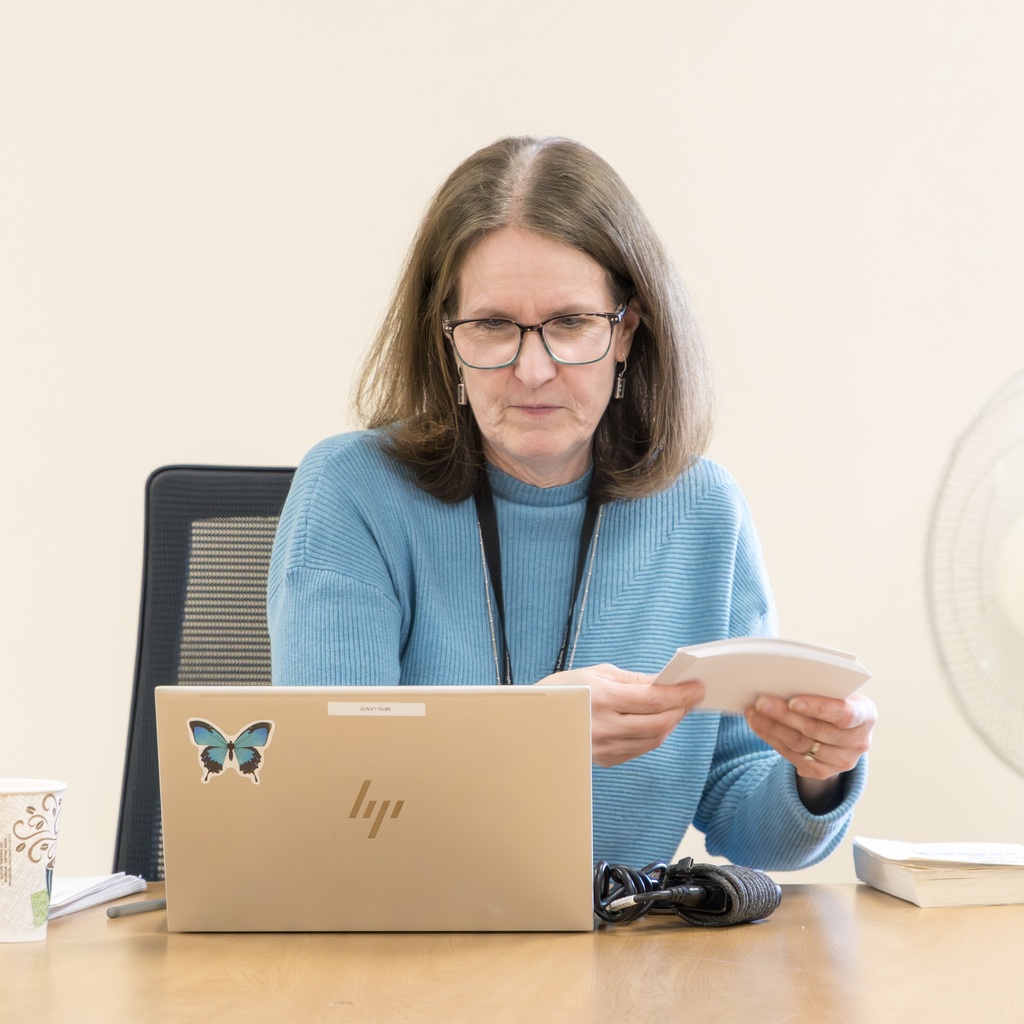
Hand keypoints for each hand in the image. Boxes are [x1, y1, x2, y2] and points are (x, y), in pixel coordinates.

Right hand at [538, 664, 704, 767]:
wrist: (533, 719)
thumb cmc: (565, 689)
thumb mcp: (598, 674)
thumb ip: (634, 680)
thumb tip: (664, 682)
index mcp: (602, 699)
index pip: (653, 699)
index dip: (680, 694)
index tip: (696, 687)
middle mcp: (604, 727)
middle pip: (659, 724)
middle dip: (680, 710)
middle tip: (691, 698)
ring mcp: (604, 748)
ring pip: (653, 741)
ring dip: (670, 724)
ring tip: (676, 708)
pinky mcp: (604, 760)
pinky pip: (639, 750)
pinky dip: (653, 736)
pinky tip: (656, 722)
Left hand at [744, 691, 875, 809]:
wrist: (842, 730)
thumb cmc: (834, 700)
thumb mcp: (836, 691)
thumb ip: (818, 687)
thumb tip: (779, 681)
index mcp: (866, 714)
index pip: (844, 713)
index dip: (818, 707)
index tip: (792, 701)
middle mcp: (859, 741)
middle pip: (815, 730)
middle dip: (784, 715)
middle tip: (760, 702)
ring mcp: (843, 761)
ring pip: (800, 744)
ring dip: (772, 728)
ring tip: (753, 713)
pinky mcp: (824, 772)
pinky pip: (793, 756)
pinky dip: (773, 739)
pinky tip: (759, 726)